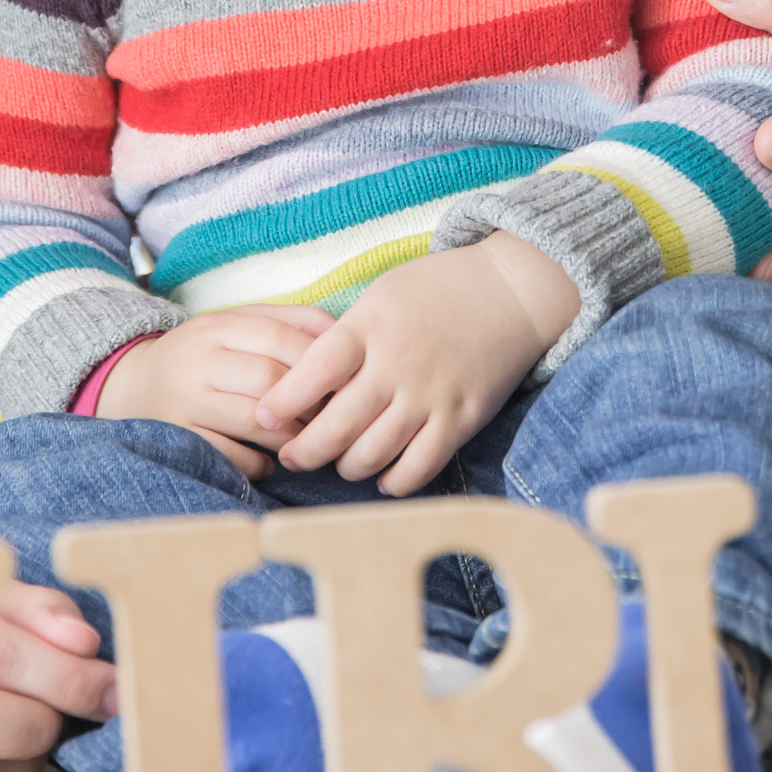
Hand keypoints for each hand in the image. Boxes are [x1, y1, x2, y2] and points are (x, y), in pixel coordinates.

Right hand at [99, 305, 336, 477]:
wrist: (132, 383)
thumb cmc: (204, 353)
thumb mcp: (236, 323)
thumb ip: (287, 320)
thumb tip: (341, 329)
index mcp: (217, 326)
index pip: (278, 337)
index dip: (317, 360)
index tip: (343, 378)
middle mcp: (198, 361)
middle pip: (269, 379)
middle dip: (309, 401)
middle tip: (331, 415)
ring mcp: (186, 402)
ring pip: (254, 421)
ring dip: (292, 436)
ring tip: (307, 440)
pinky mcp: (180, 438)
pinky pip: (231, 455)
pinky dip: (261, 463)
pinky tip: (271, 460)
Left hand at [254, 235, 580, 495]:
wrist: (509, 291)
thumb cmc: (436, 290)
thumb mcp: (381, 297)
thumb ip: (345, 338)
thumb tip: (302, 384)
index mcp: (371, 328)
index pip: (314, 372)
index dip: (283, 401)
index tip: (262, 416)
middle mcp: (398, 365)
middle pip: (337, 426)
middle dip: (305, 450)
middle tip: (291, 456)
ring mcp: (431, 396)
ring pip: (372, 455)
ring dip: (346, 467)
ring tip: (339, 461)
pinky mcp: (461, 419)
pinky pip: (418, 468)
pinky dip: (393, 481)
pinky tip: (383, 474)